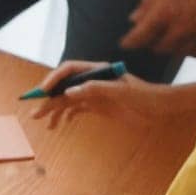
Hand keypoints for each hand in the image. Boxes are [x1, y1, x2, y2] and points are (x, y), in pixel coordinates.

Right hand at [28, 61, 168, 128]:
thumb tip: (68, 93)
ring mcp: (93, 94)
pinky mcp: (97, 106)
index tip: (43, 93)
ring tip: (47, 124)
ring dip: (55, 111)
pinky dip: (66, 116)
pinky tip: (61, 124)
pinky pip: (76, 110)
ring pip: (67, 100)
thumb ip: (95, 89)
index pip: (68, 70)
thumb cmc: (144, 96)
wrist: (160, 108)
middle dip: (48, 99)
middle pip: (63, 87)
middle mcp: (92, 81)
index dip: (53, 79)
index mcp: (96, 71)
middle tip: (35, 113)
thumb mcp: (120, 91)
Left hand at [120, 0, 195, 56]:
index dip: (129, 43)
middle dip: (152, 43)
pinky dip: (190, 50)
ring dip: (172, 46)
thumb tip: (133, 19)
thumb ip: (148, 2)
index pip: (138, 39)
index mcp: (163, 13)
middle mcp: (179, 28)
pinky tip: (190, 40)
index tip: (126, 43)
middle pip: (157, 49)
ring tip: (174, 35)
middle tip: (154, 35)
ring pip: (177, 53)